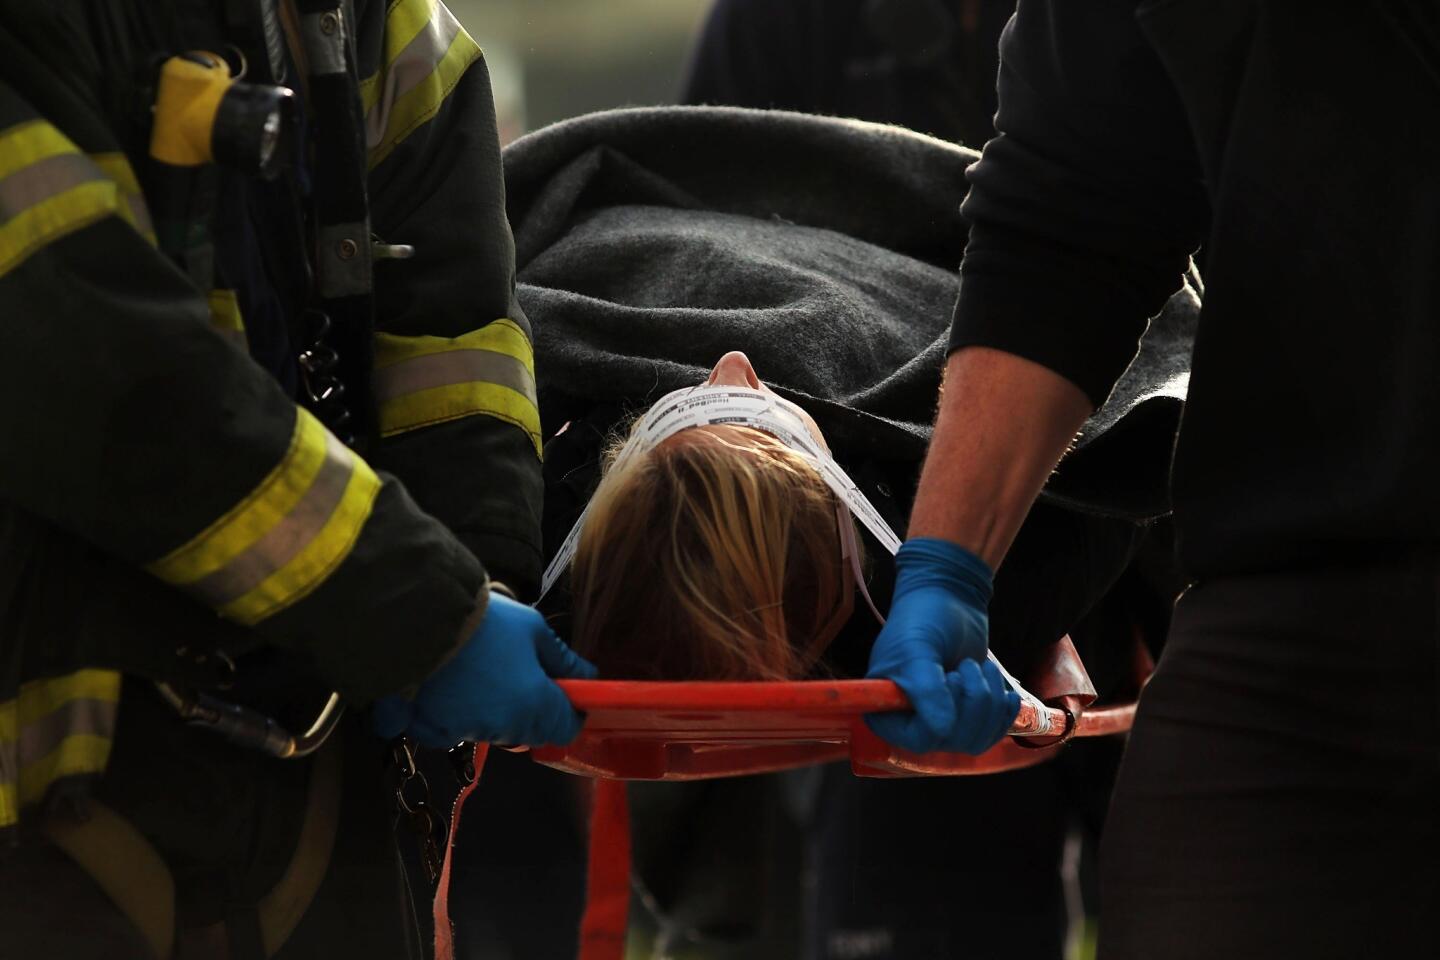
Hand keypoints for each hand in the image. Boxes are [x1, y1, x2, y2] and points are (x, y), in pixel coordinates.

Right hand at [372, 593, 596, 747]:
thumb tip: (586, 675)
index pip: (567, 729)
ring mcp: (470, 733)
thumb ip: (562, 658)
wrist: (419, 623)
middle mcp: (506, 727)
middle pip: (532, 732)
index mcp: (535, 704)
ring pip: (497, 732)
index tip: (564, 691)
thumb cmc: (484, 622)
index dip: (571, 711)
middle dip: (534, 710)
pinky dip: (462, 716)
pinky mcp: (437, 732)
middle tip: (521, 672)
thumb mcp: (532, 628)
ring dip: (499, 712)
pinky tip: (456, 688)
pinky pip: (459, 733)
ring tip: (485, 672)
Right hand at [864, 538, 1018, 753]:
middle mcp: (912, 725)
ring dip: (988, 701)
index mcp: (887, 713)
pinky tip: (999, 687)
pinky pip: (993, 733)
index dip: (942, 717)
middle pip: (953, 742)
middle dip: (971, 701)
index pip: (920, 740)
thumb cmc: (920, 620)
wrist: (947, 599)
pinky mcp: (969, 717)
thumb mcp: (917, 651)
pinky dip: (1002, 710)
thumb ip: (926, 691)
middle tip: (966, 667)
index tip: (948, 678)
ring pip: (976, 740)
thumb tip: (943, 731)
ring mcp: (943, 723)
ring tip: (980, 668)